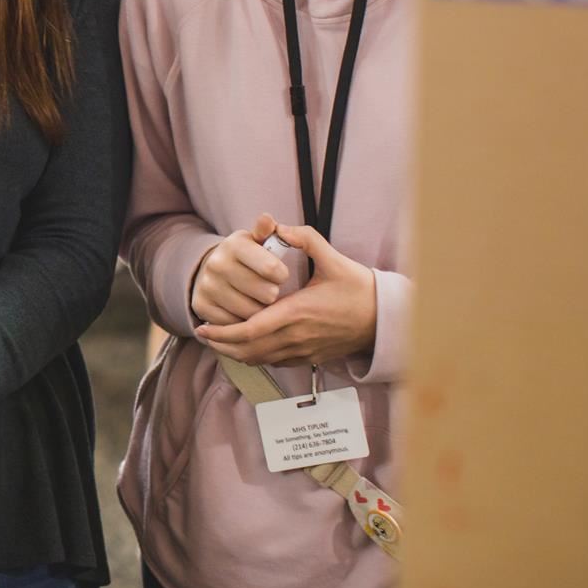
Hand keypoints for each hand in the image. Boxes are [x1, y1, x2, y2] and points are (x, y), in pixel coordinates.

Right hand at [190, 214, 290, 326]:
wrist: (213, 271)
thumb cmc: (248, 257)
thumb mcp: (258, 241)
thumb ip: (267, 232)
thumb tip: (267, 219)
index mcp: (234, 245)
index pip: (272, 268)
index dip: (282, 275)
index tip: (280, 275)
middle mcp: (216, 264)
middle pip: (266, 294)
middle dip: (273, 295)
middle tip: (269, 290)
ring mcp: (207, 286)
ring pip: (252, 313)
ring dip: (261, 312)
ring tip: (259, 301)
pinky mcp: (201, 305)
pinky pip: (235, 325)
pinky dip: (243, 322)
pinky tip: (243, 310)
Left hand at [196, 224, 376, 367]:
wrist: (385, 319)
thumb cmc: (359, 289)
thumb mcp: (334, 259)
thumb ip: (305, 239)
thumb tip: (278, 226)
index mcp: (297, 313)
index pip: (250, 330)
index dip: (223, 332)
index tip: (203, 326)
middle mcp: (297, 337)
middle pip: (248, 350)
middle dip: (221, 344)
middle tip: (203, 334)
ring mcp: (304, 351)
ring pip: (260, 359)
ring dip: (236, 353)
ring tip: (218, 341)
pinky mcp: (311, 358)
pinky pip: (276, 362)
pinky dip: (255, 356)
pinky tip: (246, 346)